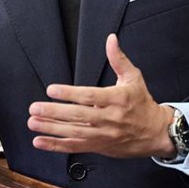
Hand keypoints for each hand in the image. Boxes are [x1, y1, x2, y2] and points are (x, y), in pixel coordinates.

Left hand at [28, 34, 175, 158]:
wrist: (155, 133)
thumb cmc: (142, 103)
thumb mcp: (133, 78)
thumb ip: (118, 59)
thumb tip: (111, 39)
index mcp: (117, 99)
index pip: (90, 97)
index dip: (69, 94)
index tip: (51, 90)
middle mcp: (110, 119)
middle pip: (78, 116)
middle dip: (54, 113)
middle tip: (35, 108)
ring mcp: (104, 135)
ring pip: (74, 133)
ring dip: (51, 129)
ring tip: (33, 123)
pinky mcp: (99, 147)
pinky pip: (75, 147)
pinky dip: (56, 146)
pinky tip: (40, 142)